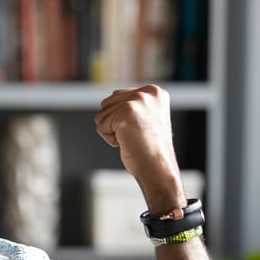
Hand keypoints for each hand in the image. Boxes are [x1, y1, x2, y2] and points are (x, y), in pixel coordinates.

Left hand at [94, 84, 184, 210]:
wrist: (158, 168)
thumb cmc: (150, 149)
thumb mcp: (145, 118)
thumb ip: (131, 105)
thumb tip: (108, 102)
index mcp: (155, 92)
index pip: (118, 96)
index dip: (122, 118)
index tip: (140, 130)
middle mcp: (148, 92)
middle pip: (107, 103)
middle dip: (115, 122)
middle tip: (135, 135)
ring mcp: (138, 101)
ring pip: (102, 114)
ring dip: (112, 130)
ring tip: (132, 138)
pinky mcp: (126, 113)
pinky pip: (101, 126)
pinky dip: (109, 138)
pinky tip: (127, 142)